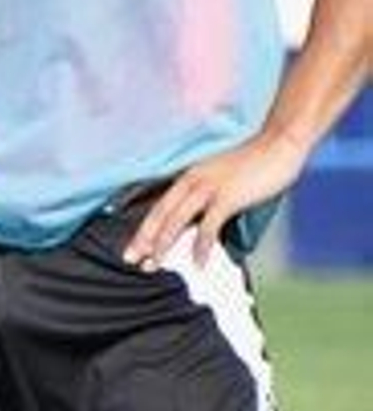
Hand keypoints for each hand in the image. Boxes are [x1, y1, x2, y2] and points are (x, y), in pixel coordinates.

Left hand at [121, 131, 305, 268]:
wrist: (280, 145)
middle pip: (160, 213)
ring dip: (162, 244)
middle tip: (130, 259)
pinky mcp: (227, 196)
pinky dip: (201, 248)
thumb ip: (207, 199)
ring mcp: (209, 187)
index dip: (143, 227)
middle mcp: (193, 180)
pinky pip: (208, 227)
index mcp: (189, 176)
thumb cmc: (255, 164)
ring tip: (153, 265)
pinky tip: (198, 264)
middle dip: (143, 238)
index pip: (159, 205)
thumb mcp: (222, 179)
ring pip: (176, 220)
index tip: (131, 246)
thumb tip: (200, 224)